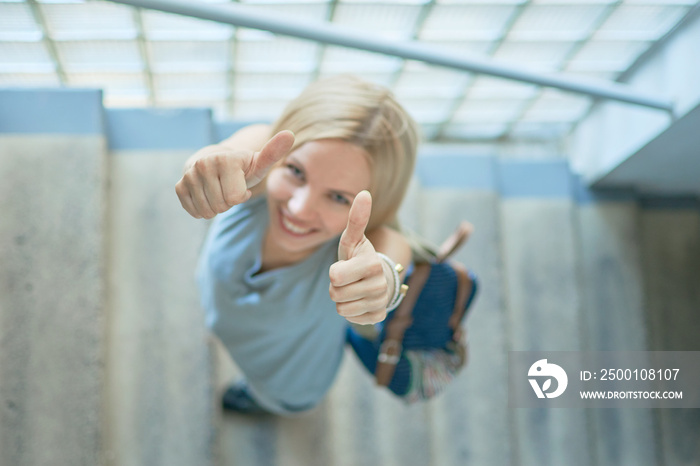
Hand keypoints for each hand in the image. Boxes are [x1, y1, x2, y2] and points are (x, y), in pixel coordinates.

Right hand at [175, 130, 294, 218]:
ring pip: (207, 212)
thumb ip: (273, 152)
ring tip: (219, 190)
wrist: (215, 160)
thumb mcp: (259, 162)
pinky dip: (203, 209)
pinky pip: (194, 212)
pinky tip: (207, 195)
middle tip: (229, 187)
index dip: (241, 196)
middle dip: (228, 202)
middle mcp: (203, 165)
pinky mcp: (179, 186)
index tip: (241, 184)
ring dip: (216, 207)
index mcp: (225, 160)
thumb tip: (290, 134)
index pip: (234, 199)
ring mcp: (189, 175)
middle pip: (221, 206)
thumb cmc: (242, 166)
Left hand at [328, 191, 390, 324]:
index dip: (334, 272)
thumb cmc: (359, 257)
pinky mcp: (378, 318)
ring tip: (354, 288)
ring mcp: (380, 303)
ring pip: (341, 308)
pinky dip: (351, 311)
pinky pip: (350, 318)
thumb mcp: (354, 239)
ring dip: (342, 299)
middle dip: (337, 287)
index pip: (334, 276)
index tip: (346, 266)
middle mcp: (380, 286)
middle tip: (349, 279)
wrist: (378, 279)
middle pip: (335, 294)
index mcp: (372, 264)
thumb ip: (356, 219)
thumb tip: (363, 193)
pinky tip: (360, 300)